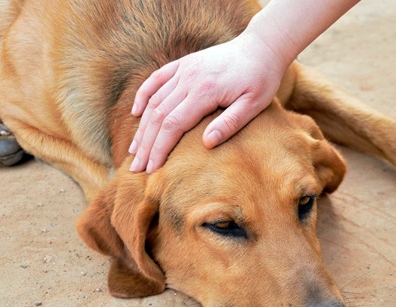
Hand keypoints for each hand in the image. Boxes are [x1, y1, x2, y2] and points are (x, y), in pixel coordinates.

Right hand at [129, 33, 286, 172]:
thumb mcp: (254, 104)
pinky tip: (136, 114)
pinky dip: (143, 96)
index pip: (172, 124)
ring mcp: (184, 69)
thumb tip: (207, 144)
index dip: (159, 149)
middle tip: (136, 168)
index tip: (151, 170)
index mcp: (205, 91)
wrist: (261, 47)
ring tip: (134, 151)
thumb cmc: (261, 79)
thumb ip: (230, 123)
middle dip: (146, 145)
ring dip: (142, 127)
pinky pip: (156, 79)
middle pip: (158, 116)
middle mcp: (189, 78)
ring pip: (154, 101)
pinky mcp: (184, 64)